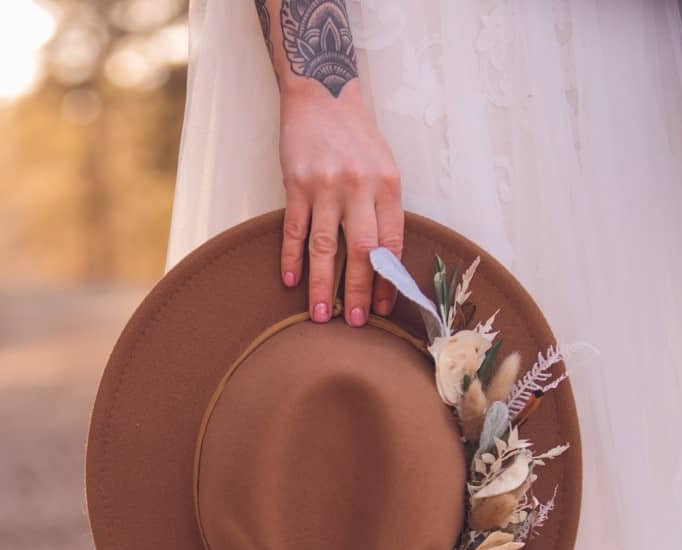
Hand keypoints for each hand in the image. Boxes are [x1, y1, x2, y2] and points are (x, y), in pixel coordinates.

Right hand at [278, 79, 403, 325]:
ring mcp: (325, 185)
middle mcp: (359, 186)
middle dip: (358, 291)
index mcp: (388, 184)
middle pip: (361, 251)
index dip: (387, 279)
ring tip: (322, 314)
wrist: (321, 95)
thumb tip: (381, 259)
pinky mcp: (296, 183)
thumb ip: (383, 206)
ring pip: (324, 246)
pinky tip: (290, 280)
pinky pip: (294, 228)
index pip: (391, 242)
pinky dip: (291, 257)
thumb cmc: (355, 135)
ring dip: (322, 284)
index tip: (383, 306)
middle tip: (355, 322)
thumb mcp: (383, 165)